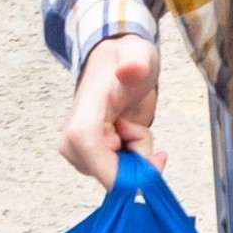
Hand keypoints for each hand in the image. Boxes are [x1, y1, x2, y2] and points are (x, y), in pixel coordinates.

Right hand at [62, 33, 159, 185]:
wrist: (115, 60)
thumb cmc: (124, 59)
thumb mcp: (138, 54)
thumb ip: (136, 62)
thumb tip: (131, 69)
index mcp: (82, 126)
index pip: (105, 172)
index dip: (134, 175)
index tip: (158, 157)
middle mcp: (74, 145)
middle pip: (117, 178)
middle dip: (138, 157)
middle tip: (137, 125)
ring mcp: (79, 154)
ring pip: (120, 176)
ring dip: (136, 154)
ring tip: (129, 122)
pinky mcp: (88, 158)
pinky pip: (119, 173)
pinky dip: (132, 157)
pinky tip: (127, 132)